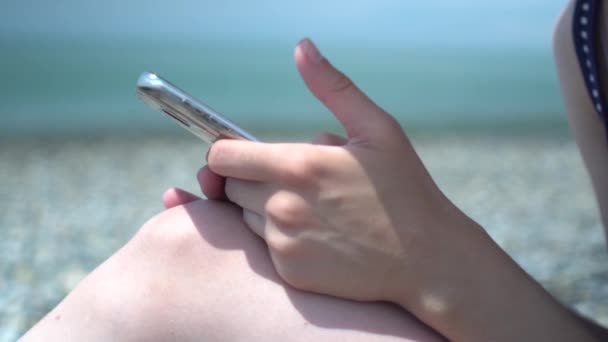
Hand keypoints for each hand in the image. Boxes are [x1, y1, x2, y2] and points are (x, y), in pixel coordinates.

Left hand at [199, 38, 475, 303]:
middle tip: (295, 180)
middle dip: (251, 179)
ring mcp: (284, 243)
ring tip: (313, 209)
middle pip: (231, 186)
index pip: (221, 156)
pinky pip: (266, 247)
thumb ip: (333, 88)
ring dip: (265, 208)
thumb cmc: (405, 190)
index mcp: (298, 166)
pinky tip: (319, 236)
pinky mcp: (289, 272)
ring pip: (246, 217)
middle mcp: (282, 206)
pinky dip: (282, 239)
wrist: (427, 261)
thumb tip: (302, 48)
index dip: (227, 152)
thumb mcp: (378, 130)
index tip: (244, 154)